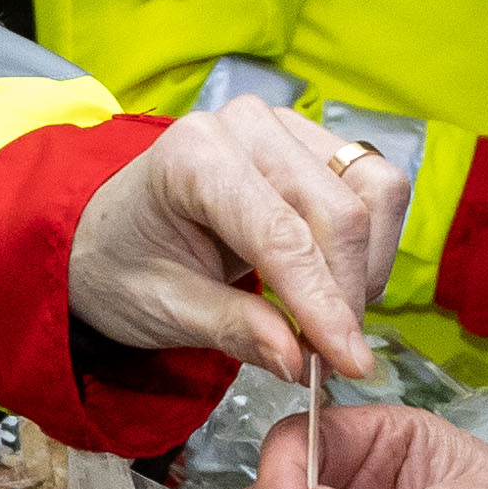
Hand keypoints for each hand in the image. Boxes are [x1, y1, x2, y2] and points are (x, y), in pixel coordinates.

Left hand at [74, 102, 396, 387]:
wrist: (110, 234)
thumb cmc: (124, 264)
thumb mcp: (163, 310)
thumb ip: (233, 330)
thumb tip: (298, 358)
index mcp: (192, 156)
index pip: (281, 235)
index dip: (322, 304)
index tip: (349, 362)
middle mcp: (245, 125)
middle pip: (339, 213)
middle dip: (346, 296)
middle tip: (332, 361)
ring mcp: (286, 127)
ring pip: (374, 193)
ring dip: (368, 268)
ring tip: (328, 318)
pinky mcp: (314, 144)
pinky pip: (377, 188)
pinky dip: (373, 245)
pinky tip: (334, 283)